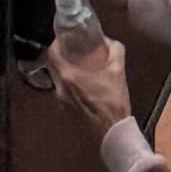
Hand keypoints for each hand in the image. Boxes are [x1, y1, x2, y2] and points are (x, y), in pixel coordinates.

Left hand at [47, 22, 130, 136]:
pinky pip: (64, 92)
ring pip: (58, 80)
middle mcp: (61, 89)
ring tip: (80, 66)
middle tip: (74, 50)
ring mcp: (62, 103)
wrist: (114, 133)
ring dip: (67, 71)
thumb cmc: (113, 103)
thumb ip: (114, 51)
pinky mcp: (67, 112)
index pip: (52, 53)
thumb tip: (110, 42)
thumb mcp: (118, 71)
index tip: (65, 38)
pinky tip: (84, 84)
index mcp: (68, 77)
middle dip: (63, 56)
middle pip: (54, 66)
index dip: (58, 42)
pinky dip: (70, 85)